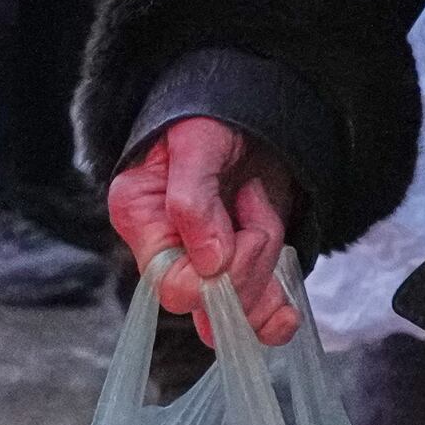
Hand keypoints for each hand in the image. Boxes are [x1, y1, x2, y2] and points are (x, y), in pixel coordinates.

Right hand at [106, 116, 302, 348]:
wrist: (245, 110)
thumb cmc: (210, 117)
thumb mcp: (197, 143)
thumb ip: (193, 199)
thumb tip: (210, 265)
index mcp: (140, 218)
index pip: (168, 282)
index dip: (212, 275)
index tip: (243, 233)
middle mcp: (168, 250)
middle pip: (206, 301)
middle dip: (248, 264)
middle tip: (254, 202)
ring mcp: (204, 263)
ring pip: (236, 307)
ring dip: (267, 265)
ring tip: (259, 206)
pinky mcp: (238, 267)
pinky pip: (252, 314)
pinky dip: (272, 314)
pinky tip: (284, 312)